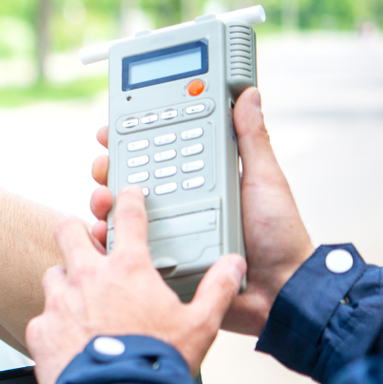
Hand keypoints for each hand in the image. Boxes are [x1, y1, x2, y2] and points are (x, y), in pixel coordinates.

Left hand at [26, 188, 246, 383]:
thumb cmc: (158, 361)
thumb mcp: (200, 325)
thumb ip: (217, 290)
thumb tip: (234, 266)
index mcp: (128, 270)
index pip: (128, 219)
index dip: (128, 200)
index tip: (126, 195)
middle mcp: (88, 277)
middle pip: (68, 230)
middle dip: (75, 231)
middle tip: (86, 244)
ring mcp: (59, 301)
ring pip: (53, 274)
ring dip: (65, 284)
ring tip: (81, 304)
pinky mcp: (40, 328)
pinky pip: (43, 317)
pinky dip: (55, 326)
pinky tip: (70, 341)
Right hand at [88, 88, 312, 334]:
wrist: (281, 289)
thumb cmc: (279, 236)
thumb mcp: (265, 179)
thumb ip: (252, 138)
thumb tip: (249, 95)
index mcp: (200, 181)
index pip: (158, 153)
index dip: (131, 140)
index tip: (111, 130)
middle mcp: (179, 205)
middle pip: (131, 182)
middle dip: (108, 170)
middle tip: (102, 166)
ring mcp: (168, 234)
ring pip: (122, 214)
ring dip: (104, 203)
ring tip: (103, 200)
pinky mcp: (162, 262)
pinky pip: (127, 251)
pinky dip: (108, 242)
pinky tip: (103, 234)